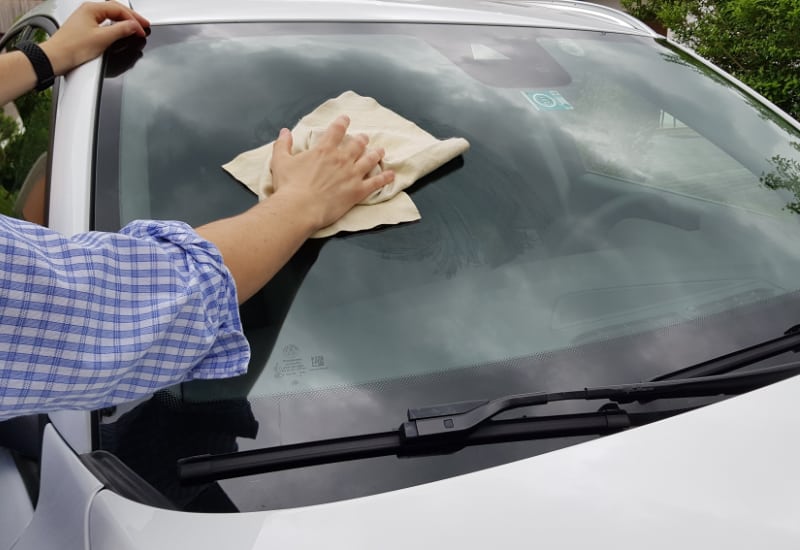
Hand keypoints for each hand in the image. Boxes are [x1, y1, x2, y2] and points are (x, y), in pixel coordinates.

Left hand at [40, 1, 149, 75]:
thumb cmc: (72, 47)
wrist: (56, 57)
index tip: (142, 30)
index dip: (133, 19)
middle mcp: (88, 11)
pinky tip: (120, 32)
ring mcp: (85, 19)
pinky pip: (104, 23)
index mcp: (91, 8)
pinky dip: (115, 27)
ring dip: (124, 21)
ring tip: (134, 28)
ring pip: (110, 16)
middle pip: (115, 10)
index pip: (119, 10)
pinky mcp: (85, 28)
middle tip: (143, 25)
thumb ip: (121, 30)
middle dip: (131, 17)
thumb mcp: (102, 38)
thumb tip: (133, 26)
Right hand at [270, 115, 394, 230]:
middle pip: (357, 144)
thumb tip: (284, 132)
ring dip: (376, 154)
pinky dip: (385, 178)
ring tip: (381, 151)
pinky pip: (376, 183)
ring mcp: (352, 174)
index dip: (342, 122)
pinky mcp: (358, 191)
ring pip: (369, 160)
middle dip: (362, 139)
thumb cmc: (289, 186)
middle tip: (365, 137)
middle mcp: (341, 159)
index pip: (336, 130)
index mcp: (324, 149)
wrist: (300, 208)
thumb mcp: (280, 161)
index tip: (346, 119)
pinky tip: (391, 175)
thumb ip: (283, 144)